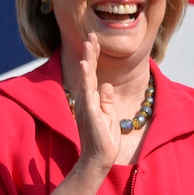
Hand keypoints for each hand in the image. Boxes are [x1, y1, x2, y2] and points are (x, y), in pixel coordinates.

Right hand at [72, 33, 120, 170]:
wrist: (99, 159)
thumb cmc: (104, 139)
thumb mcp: (109, 115)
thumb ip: (106, 100)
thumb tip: (107, 85)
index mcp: (90, 99)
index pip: (92, 74)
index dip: (94, 57)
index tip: (95, 40)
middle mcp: (85, 100)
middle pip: (87, 72)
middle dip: (90, 53)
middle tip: (91, 35)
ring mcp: (85, 105)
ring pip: (86, 78)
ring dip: (88, 60)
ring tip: (89, 43)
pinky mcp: (89, 112)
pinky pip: (87, 92)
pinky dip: (86, 77)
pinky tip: (84, 65)